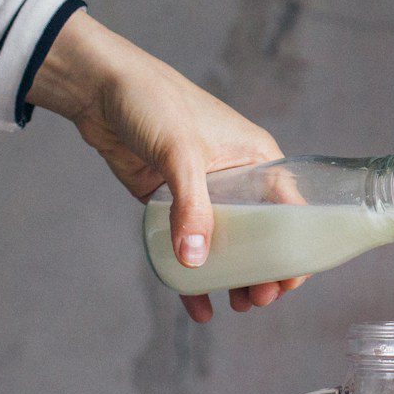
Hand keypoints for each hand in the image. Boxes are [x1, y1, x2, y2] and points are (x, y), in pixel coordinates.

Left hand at [28, 11, 304, 322]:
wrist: (98, 87)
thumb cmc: (153, 101)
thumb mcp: (180, 152)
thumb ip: (191, 207)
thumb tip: (196, 262)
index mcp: (257, 159)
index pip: (290, 210)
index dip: (295, 249)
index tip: (288, 282)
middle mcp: (237, 179)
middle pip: (262, 236)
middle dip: (264, 271)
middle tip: (257, 300)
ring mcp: (203, 193)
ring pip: (227, 246)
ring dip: (234, 278)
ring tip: (236, 305)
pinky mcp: (170, 203)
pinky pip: (189, 245)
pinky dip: (194, 277)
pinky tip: (198, 307)